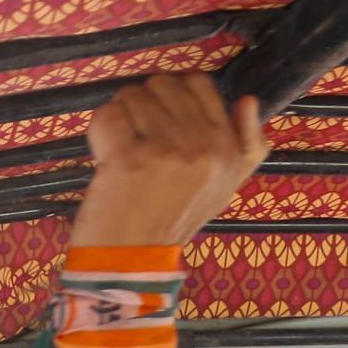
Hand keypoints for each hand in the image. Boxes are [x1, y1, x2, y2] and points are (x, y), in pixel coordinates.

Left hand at [71, 73, 267, 251]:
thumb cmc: (172, 223)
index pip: (199, 84)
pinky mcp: (127, 158)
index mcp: (228, 149)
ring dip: (121, 117)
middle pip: (163, 85)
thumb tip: (248, 100)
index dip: (171, 97)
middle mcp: (202, 146)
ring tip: (123, 151)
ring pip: (133, 96)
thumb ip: (247, 146)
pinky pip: (109, 114)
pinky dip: (100, 130)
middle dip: (143, 106)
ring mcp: (165, 151)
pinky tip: (105, 154)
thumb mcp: (225, 188)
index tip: (159, 125)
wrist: (132, 264)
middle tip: (138, 140)